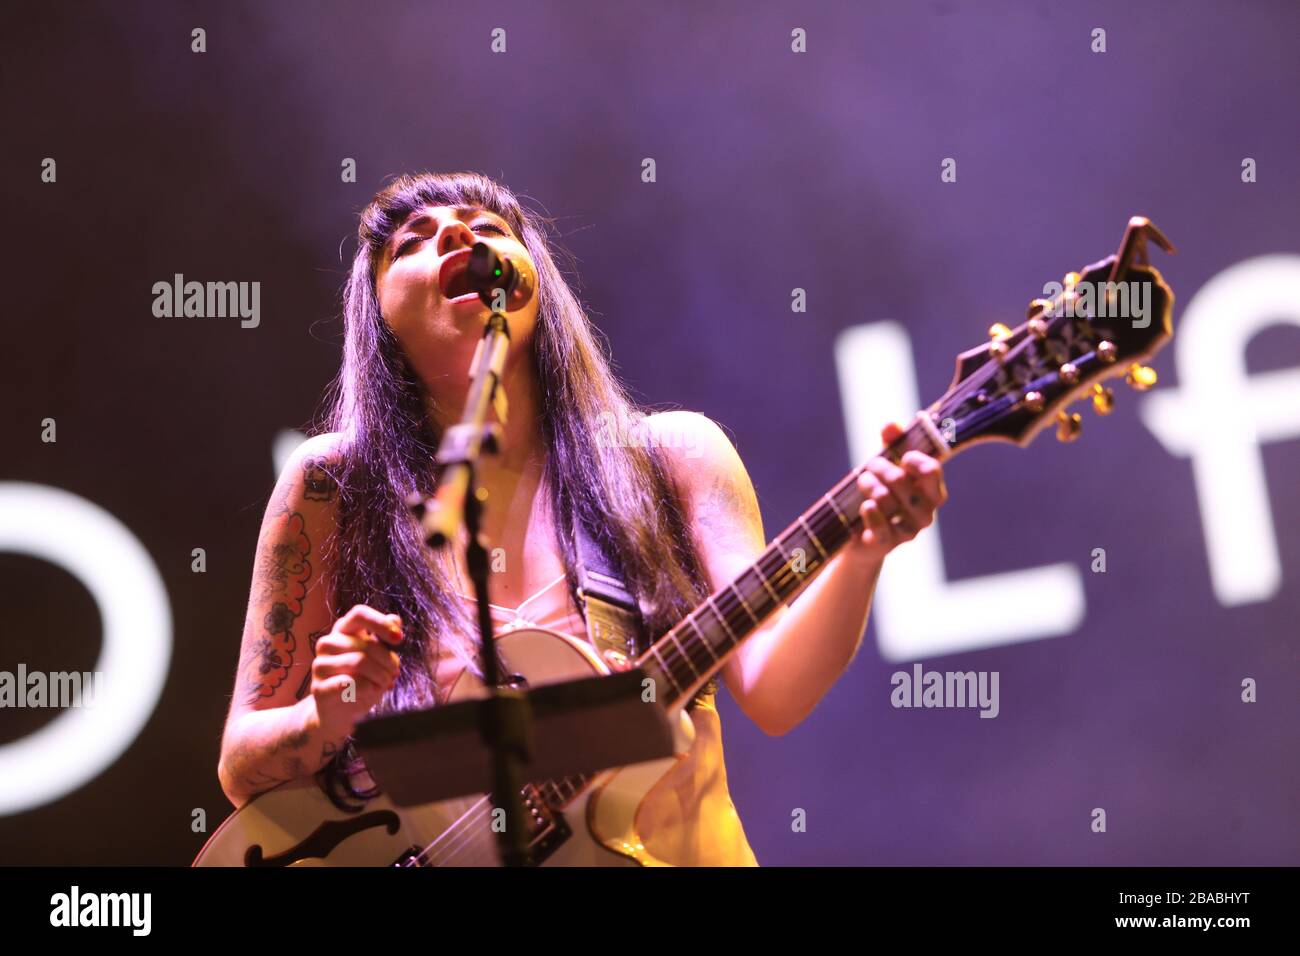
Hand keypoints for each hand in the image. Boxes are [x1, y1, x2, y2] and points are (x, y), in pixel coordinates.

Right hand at [309, 604, 403, 739]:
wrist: (339, 712)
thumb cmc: (361, 680)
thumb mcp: (376, 658)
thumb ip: (383, 639)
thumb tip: (395, 619)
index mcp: (343, 630)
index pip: (359, 614)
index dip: (381, 623)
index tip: (399, 639)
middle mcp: (328, 643)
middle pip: (366, 644)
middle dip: (388, 661)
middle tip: (394, 674)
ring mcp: (320, 665)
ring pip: (359, 662)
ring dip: (380, 676)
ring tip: (384, 684)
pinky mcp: (318, 687)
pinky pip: (349, 683)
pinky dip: (367, 688)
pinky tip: (370, 691)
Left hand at [848, 423, 947, 563]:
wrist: (861, 535)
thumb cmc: (881, 494)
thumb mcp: (887, 466)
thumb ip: (892, 444)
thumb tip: (890, 425)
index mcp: (933, 492)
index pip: (931, 470)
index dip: (913, 459)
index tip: (901, 456)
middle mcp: (926, 513)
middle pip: (900, 480)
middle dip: (879, 467)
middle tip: (869, 466)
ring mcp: (909, 530)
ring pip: (884, 497)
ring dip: (867, 484)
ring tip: (863, 482)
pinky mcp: (889, 544)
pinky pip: (878, 524)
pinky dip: (868, 511)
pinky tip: (865, 506)